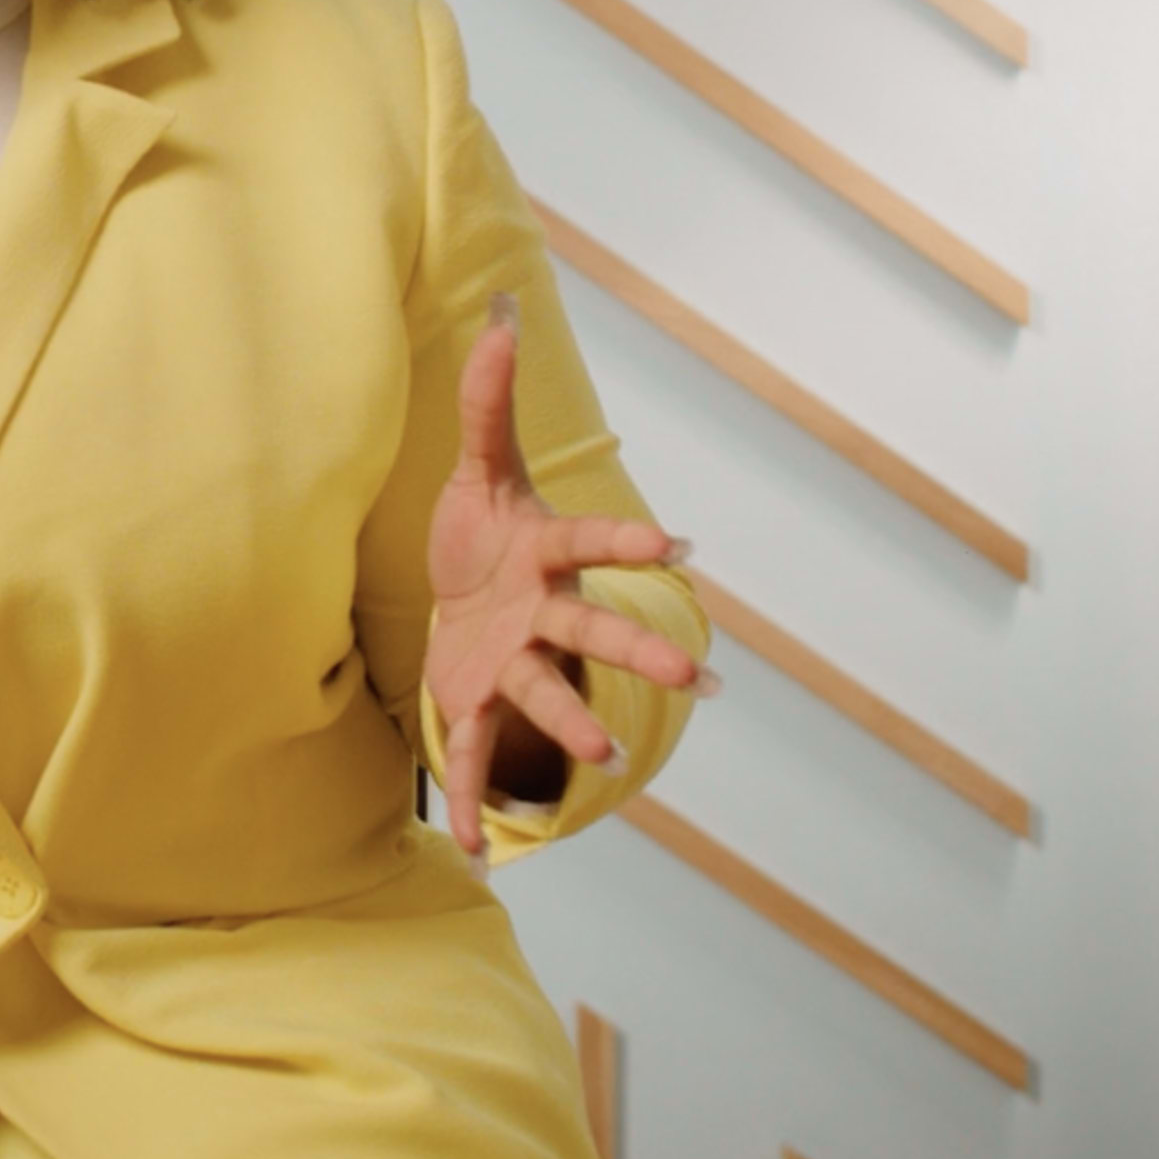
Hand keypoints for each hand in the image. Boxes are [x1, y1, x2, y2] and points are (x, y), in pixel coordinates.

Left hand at [421, 293, 708, 854]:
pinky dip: (473, 802)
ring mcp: (512, 664)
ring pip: (548, 697)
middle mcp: (540, 617)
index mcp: (545, 554)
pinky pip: (475, 754)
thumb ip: (489, 396)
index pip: (592, 545)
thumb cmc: (481, 535)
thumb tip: (503, 307)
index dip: (631, 545)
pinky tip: (469, 850)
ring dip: (580, 728)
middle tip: (701, 677)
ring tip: (616, 765)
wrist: (456, 603)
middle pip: (591, 633)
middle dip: (640, 654)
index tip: (683, 550)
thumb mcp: (479, 467)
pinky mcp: (474, 701)